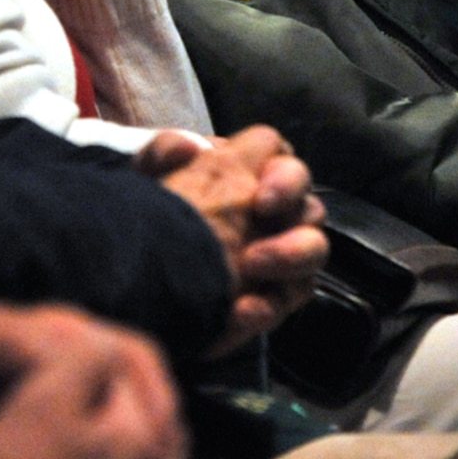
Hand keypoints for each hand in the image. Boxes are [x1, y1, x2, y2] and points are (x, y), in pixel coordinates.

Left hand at [152, 125, 327, 354]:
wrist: (143, 275)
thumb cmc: (154, 216)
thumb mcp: (148, 180)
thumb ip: (164, 152)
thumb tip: (192, 147)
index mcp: (250, 175)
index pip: (282, 160)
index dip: (280, 172)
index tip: (260, 194)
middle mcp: (276, 212)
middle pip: (309, 202)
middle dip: (291, 207)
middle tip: (262, 213)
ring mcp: (281, 256)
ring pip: (314, 249)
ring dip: (288, 255)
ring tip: (250, 264)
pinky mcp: (274, 297)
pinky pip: (287, 299)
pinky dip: (263, 308)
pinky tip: (237, 311)